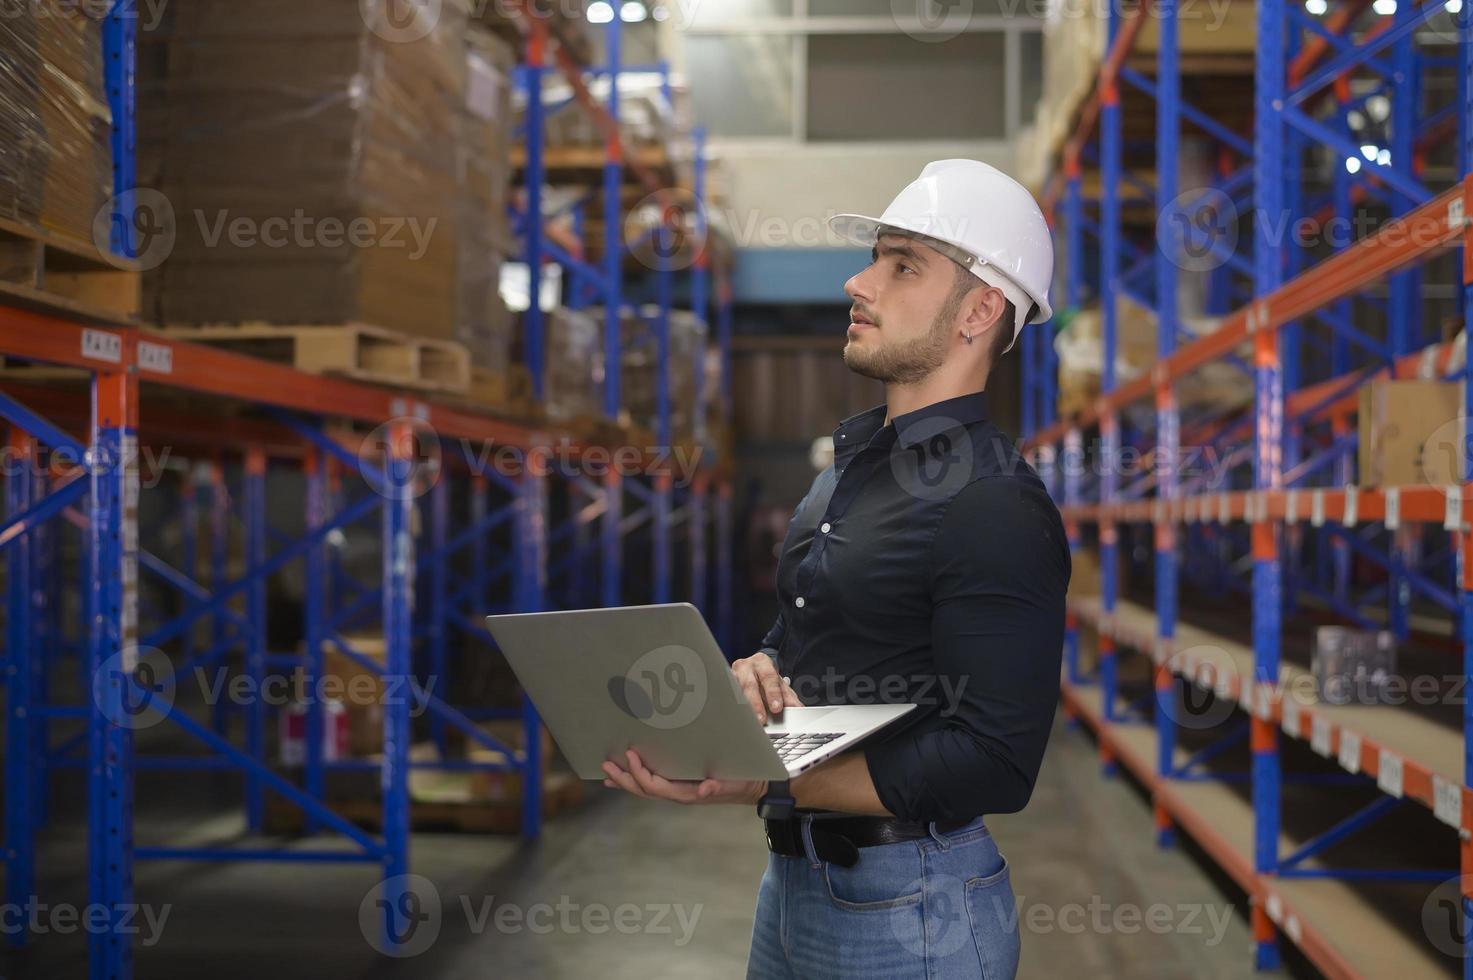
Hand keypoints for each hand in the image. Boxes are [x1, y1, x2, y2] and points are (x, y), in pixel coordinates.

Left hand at [602, 749, 767, 806]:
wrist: (754, 787)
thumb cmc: (743, 782)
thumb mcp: (734, 783)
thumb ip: (719, 786)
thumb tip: (704, 789)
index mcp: (688, 793)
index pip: (656, 786)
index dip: (640, 773)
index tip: (630, 755)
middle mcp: (678, 794)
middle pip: (644, 790)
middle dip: (624, 779)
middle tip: (606, 765)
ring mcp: (678, 791)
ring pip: (645, 789)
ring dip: (625, 780)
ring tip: (607, 771)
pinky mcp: (680, 785)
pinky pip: (654, 784)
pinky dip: (637, 779)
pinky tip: (625, 774)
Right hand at [731, 651, 801, 723]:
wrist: (752, 668)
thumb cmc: (765, 677)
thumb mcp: (779, 684)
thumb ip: (789, 697)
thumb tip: (798, 710)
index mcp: (762, 662)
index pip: (768, 677)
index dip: (773, 693)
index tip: (777, 708)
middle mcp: (745, 666)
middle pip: (749, 685)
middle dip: (756, 704)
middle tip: (762, 719)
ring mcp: (732, 674)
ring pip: (736, 692)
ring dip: (744, 708)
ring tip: (750, 722)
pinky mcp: (723, 684)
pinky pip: (727, 696)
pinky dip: (733, 708)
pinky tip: (737, 717)